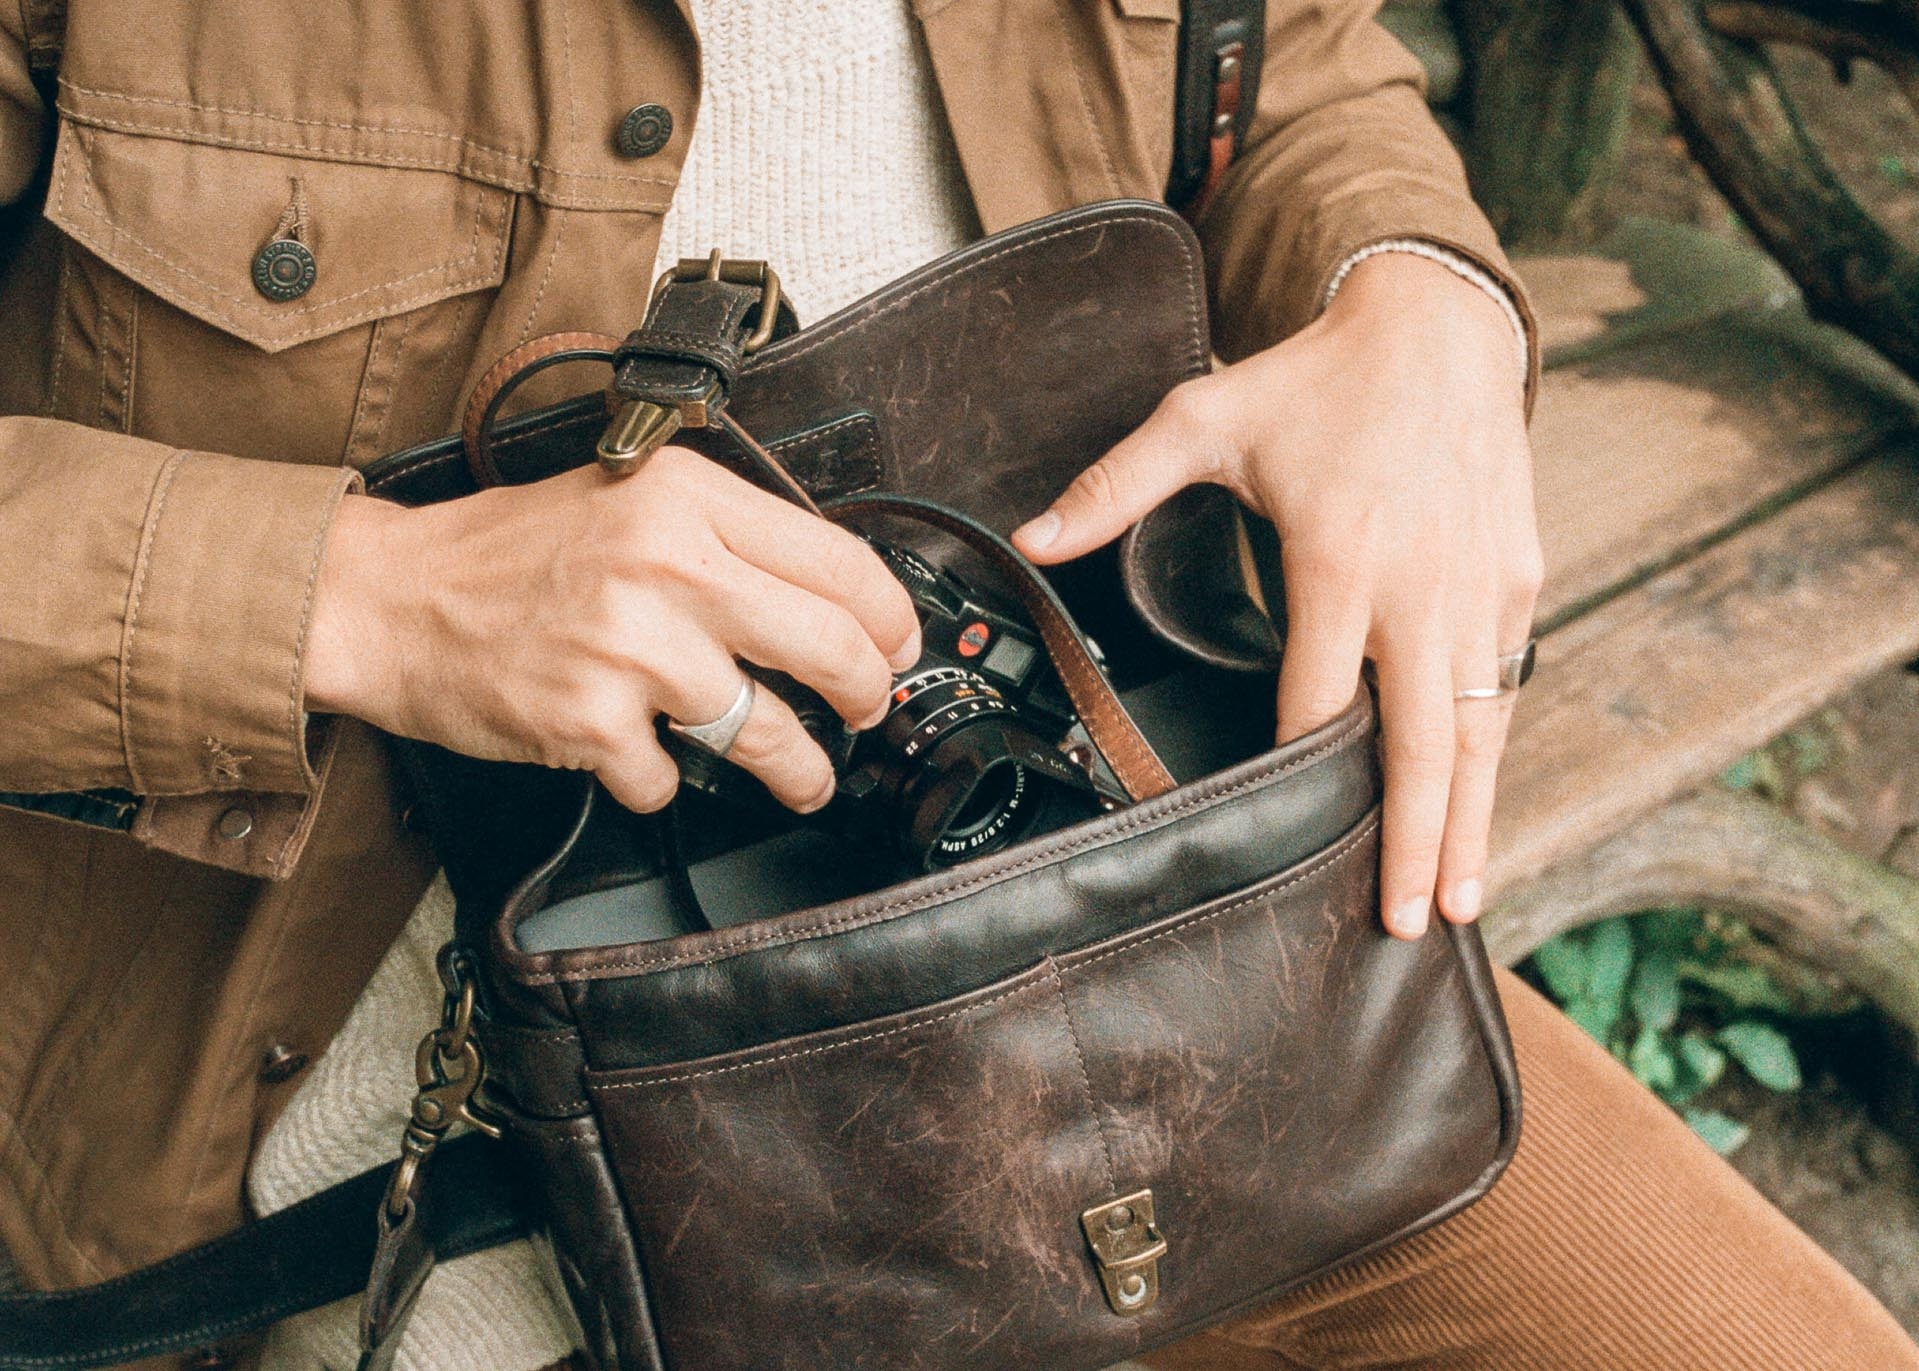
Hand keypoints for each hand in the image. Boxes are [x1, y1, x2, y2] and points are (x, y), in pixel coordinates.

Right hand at [305, 449, 921, 813]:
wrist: (390, 596)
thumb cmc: (511, 551)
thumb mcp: (631, 498)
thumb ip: (727, 534)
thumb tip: (831, 592)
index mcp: (688, 498)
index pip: (840, 563)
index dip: (890, 618)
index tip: (898, 646)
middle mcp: (667, 566)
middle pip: (828, 648)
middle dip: (869, 695)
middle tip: (869, 710)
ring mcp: (630, 649)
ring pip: (767, 733)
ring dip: (800, 768)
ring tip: (807, 776)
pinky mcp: (590, 722)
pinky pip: (667, 780)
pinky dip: (661, 780)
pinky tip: (645, 756)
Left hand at [1014, 252, 1540, 939]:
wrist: (1436, 323)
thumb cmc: (1314, 380)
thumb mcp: (1203, 420)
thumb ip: (1113, 487)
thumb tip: (1030, 537)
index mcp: (1342, 555)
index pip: (1321, 693)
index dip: (1304, 766)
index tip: (1288, 834)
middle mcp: (1423, 585)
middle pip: (1422, 740)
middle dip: (1412, 838)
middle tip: (1403, 922)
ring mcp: (1481, 588)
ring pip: (1479, 729)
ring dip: (1469, 820)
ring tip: (1457, 901)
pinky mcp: (1518, 580)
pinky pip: (1505, 685)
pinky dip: (1491, 754)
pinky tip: (1477, 810)